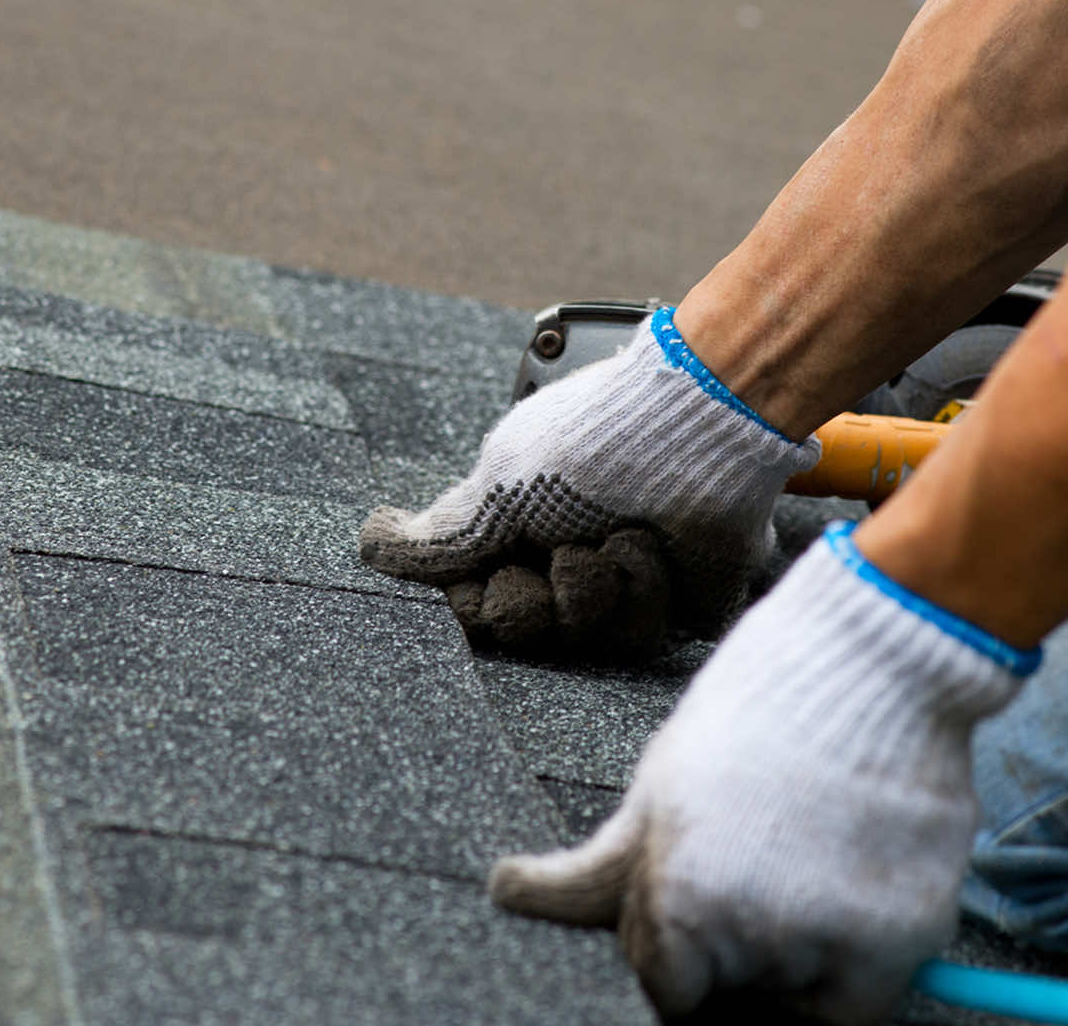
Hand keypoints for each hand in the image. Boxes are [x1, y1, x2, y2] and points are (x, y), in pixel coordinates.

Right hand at [359, 310, 819, 659]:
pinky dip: (644, 587)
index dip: (482, 602)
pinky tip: (652, 545)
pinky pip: (644, 636)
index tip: (496, 570)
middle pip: (525, 633)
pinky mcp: (679, 602)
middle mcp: (567, 559)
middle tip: (560, 554)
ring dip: (596, 585)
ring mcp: (624, 584)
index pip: (476, 608)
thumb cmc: (595, 442)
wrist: (696, 426)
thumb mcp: (500, 483)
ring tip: (617, 535)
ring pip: (585, 642)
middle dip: (539, 599)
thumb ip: (441, 534)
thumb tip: (372, 545)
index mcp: (520, 530)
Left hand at [488, 521, 1036, 1022]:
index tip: (707, 901)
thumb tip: (506, 893)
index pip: (663, 984)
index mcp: (678, 899)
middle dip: (740, 946)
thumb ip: (597, 868)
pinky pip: (862, 998)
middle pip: (731, 990)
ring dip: (800, 946)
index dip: (682, 947)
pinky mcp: (904, 937)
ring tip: (812, 849)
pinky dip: (858, 958)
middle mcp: (750, 933)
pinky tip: (850, 876)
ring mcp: (831, 939)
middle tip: (766, 860)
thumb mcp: (662, 781)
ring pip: (796, 992)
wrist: (876, 655)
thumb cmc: (762, 705)